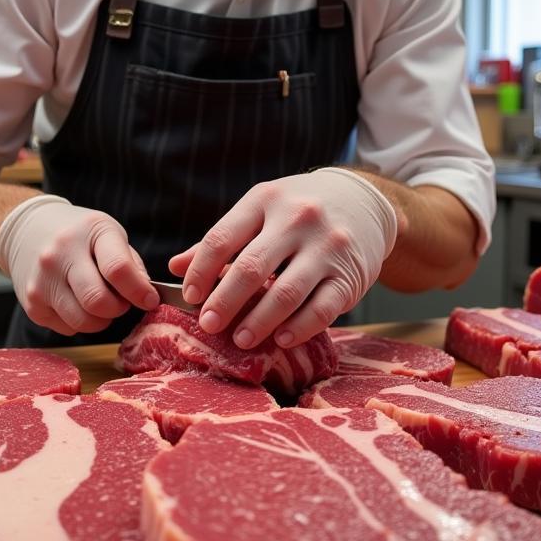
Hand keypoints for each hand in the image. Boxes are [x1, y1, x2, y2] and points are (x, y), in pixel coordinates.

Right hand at [0, 195, 158, 335]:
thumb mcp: (110, 235)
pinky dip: (79, 322)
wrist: (29, 230)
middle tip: (120, 302)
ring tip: (100, 303)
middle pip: (98, 301)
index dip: (139, 291)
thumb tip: (147, 298)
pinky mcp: (32, 303)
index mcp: (91, 231)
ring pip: (83, 321)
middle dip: (118, 308)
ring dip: (101, 320)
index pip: (117, 269)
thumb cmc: (81, 235)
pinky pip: (67, 329)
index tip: (150, 300)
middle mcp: (61, 253)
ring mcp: (42, 279)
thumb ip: (131, 265)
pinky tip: (76, 302)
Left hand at [170, 168, 399, 349]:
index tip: (190, 297)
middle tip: (207, 325)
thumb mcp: (260, 210)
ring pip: (286, 292)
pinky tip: (280, 339)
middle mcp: (297, 219)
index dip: (201, 272)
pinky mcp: (350, 274)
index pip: (222, 239)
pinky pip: (322, 308)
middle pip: (251, 267)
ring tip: (240, 339)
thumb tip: (175, 267)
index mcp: (265, 200)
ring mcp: (326, 247)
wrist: (365, 201)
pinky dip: (298, 328)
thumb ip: (221, 240)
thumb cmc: (299, 210)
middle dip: (224, 302)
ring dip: (258, 321)